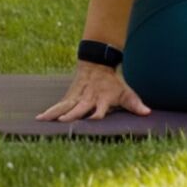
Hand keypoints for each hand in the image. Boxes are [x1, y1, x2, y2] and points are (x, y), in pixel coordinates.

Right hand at [35, 61, 151, 121]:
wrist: (97, 64)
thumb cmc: (113, 83)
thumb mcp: (125, 92)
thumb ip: (135, 104)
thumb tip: (148, 113)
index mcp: (102, 99)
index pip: (101, 108)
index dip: (98, 114)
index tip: (94, 119)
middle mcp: (88, 99)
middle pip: (80, 108)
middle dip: (72, 114)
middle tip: (64, 121)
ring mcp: (77, 97)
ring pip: (65, 106)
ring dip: (55, 113)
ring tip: (44, 120)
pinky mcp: (69, 97)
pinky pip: (58, 105)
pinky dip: (49, 111)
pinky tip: (39, 118)